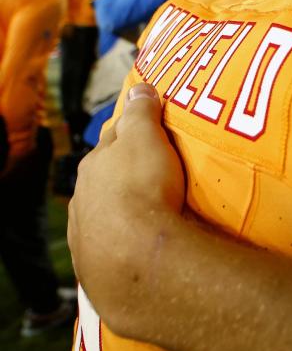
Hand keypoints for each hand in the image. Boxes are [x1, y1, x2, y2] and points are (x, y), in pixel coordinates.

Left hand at [68, 84, 187, 338]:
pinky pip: (109, 243)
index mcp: (94, 164)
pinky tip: (135, 243)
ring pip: (102, 211)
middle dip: (121, 172)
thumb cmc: (144, 187)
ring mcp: (87, 231)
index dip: (129, 131)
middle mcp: (83, 195)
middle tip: (149, 171)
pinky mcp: (96, 262)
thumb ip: (142, 113)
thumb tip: (139, 88)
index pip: (112, 138)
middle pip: (104, 176)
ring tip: (145, 212)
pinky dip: (121, 238)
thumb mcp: (147, 139)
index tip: (144, 128)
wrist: (133, 254)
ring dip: (119, 208)